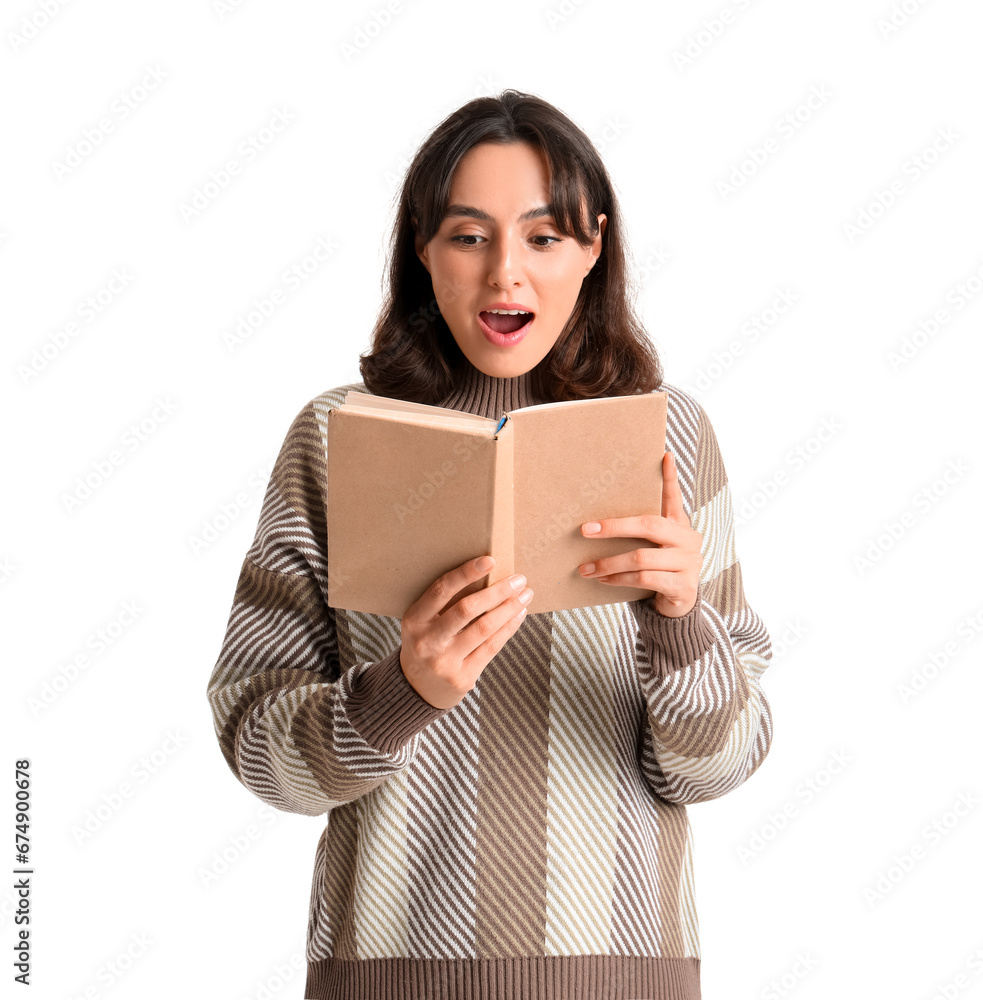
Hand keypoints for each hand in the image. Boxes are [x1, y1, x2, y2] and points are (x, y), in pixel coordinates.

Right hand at [400, 556, 533, 709]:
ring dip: (509, 608)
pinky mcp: (462, 677)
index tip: (490, 560)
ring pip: (483, 629)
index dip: (466, 573)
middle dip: (497, 592)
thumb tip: (487, 573)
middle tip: (518, 579)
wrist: (417, 689)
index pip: (441, 590)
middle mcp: (427, 641)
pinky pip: (491, 647)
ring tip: (524, 595)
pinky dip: (508, 628)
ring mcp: (444, 662)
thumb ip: (445, 603)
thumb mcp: (423, 622)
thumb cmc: (427, 643)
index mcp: (414, 620)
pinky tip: (518, 615)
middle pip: (466, 610)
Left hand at [578, 451, 701, 617]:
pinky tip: (603, 581)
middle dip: (613, 527)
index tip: (665, 456)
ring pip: (641, 558)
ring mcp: (689, 563)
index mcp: (679, 526)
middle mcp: (688, 540)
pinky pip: (644, 579)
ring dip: (608, 563)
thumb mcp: (654, 549)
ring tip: (586, 568)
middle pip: (649, 525)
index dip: (670, 478)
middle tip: (585, 530)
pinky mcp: (683, 586)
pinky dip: (619, 579)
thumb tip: (597, 522)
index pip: (674, 498)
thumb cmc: (659, 571)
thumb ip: (639, 534)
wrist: (678, 606)